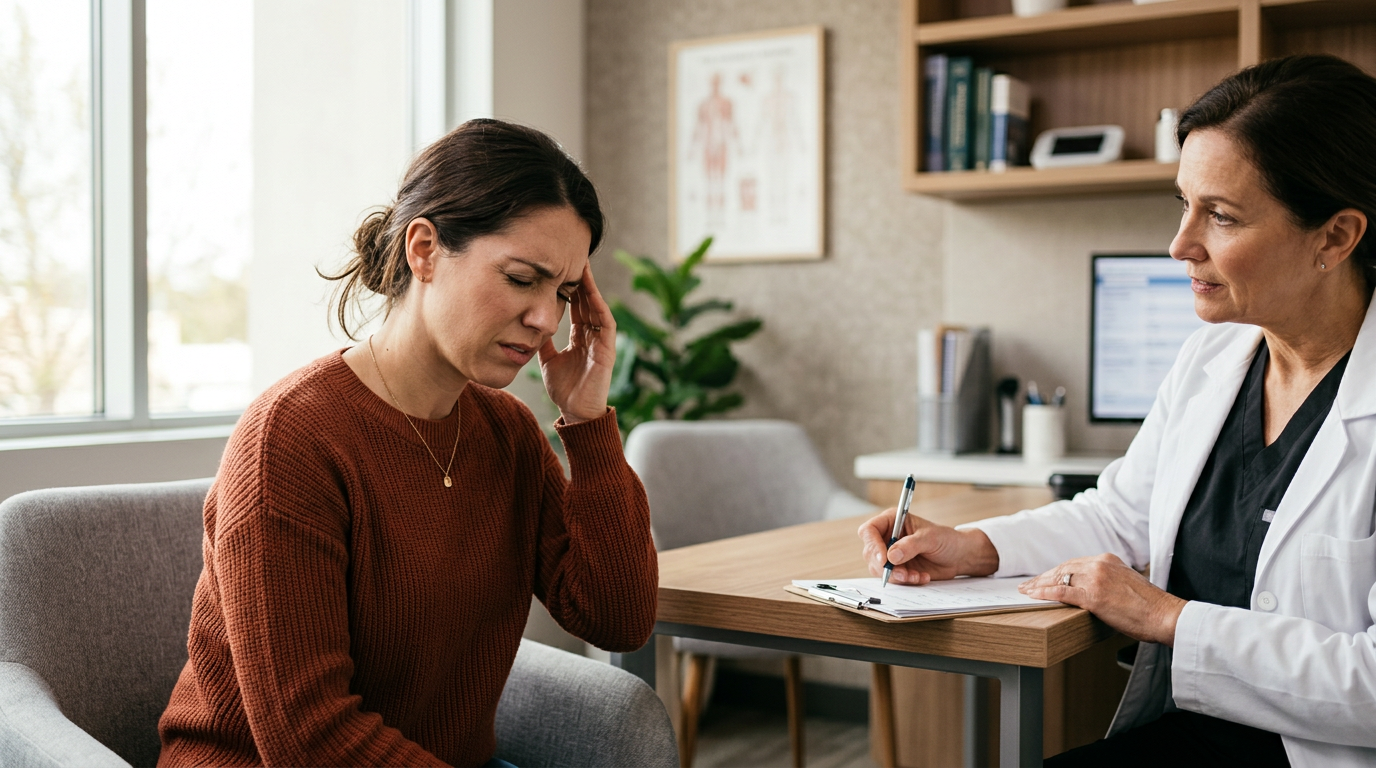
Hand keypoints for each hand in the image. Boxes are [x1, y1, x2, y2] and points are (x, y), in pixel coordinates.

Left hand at [538, 264, 616, 423]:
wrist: (575, 412)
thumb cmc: (564, 389)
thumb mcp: (547, 360)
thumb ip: (543, 342)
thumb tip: (530, 325)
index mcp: (579, 337)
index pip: (575, 306)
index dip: (568, 288)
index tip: (558, 268)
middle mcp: (591, 335)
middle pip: (586, 301)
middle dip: (580, 280)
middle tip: (571, 257)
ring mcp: (601, 341)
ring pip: (596, 307)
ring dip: (590, 288)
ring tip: (582, 267)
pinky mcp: (607, 349)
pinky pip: (605, 322)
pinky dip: (599, 306)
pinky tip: (592, 292)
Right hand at [857, 508, 998, 584]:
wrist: (959, 556)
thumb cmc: (947, 539)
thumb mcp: (930, 538)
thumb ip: (910, 546)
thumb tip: (891, 556)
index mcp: (892, 521)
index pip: (869, 531)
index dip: (872, 545)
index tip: (883, 559)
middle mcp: (888, 537)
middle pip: (870, 553)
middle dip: (884, 566)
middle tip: (902, 574)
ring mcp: (891, 554)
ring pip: (879, 569)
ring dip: (896, 576)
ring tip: (915, 576)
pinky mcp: (898, 569)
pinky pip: (892, 579)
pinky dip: (905, 581)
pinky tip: (921, 577)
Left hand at [1018, 554, 1185, 645]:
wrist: (1165, 615)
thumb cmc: (1150, 607)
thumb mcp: (1126, 584)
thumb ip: (1108, 581)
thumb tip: (1089, 591)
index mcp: (1108, 559)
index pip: (1074, 563)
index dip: (1056, 571)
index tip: (1044, 577)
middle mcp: (1100, 564)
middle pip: (1063, 569)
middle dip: (1044, 577)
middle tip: (1029, 584)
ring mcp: (1096, 579)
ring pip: (1059, 578)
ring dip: (1039, 585)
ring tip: (1026, 591)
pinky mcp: (1094, 596)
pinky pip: (1061, 592)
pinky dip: (1044, 593)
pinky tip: (1033, 596)